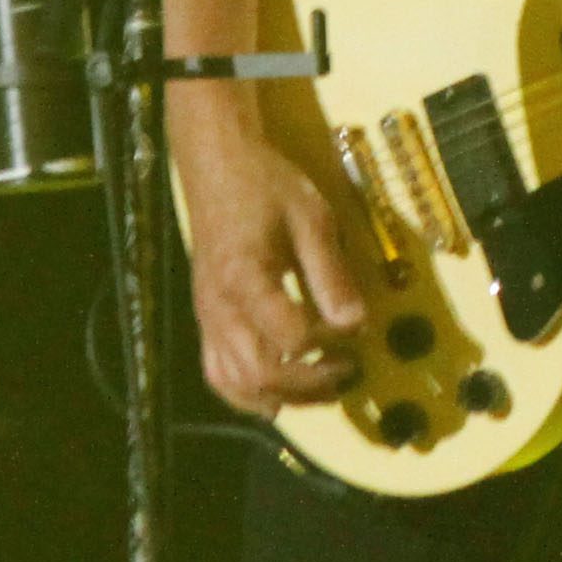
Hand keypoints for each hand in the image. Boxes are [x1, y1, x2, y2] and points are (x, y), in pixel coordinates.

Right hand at [174, 125, 364, 416]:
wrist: (218, 165)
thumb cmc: (266, 186)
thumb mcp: (312, 219)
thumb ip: (332, 274)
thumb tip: (356, 324)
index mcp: (247, 280)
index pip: (291, 340)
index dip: (329, 346)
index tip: (355, 332)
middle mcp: (221, 307)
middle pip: (261, 374)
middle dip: (309, 385)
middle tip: (346, 371)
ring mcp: (208, 317)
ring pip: (236, 384)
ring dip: (282, 396)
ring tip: (319, 386)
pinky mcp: (206, 318)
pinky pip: (217, 373)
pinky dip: (247, 393)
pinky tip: (276, 393)